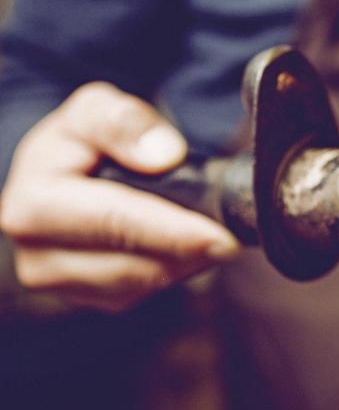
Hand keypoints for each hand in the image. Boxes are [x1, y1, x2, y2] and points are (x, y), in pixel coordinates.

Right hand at [0, 82, 241, 311]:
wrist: (60, 176)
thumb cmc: (81, 141)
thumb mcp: (96, 110)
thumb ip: (124, 122)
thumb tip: (163, 156)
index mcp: (33, 207)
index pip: (114, 223)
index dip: (171, 232)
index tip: (218, 237)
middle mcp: (36, 257)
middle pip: (133, 268)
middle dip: (189, 254)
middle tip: (234, 240)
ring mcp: (60, 287)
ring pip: (141, 288)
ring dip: (184, 264)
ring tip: (212, 234)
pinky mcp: (84, 299)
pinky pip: (140, 295)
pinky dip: (171, 272)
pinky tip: (187, 248)